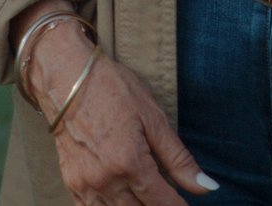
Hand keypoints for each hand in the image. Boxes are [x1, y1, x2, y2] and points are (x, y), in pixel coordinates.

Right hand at [27, 28, 215, 203]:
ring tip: (148, 198)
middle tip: (169, 198)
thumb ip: (178, 158)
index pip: (162, 203)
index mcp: (129, 163)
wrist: (65, 78)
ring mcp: (85, 185)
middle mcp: (105, 180)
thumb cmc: (112, 90)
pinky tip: (125, 200)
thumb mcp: (153, 118)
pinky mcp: (72, 184)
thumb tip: (207, 187)